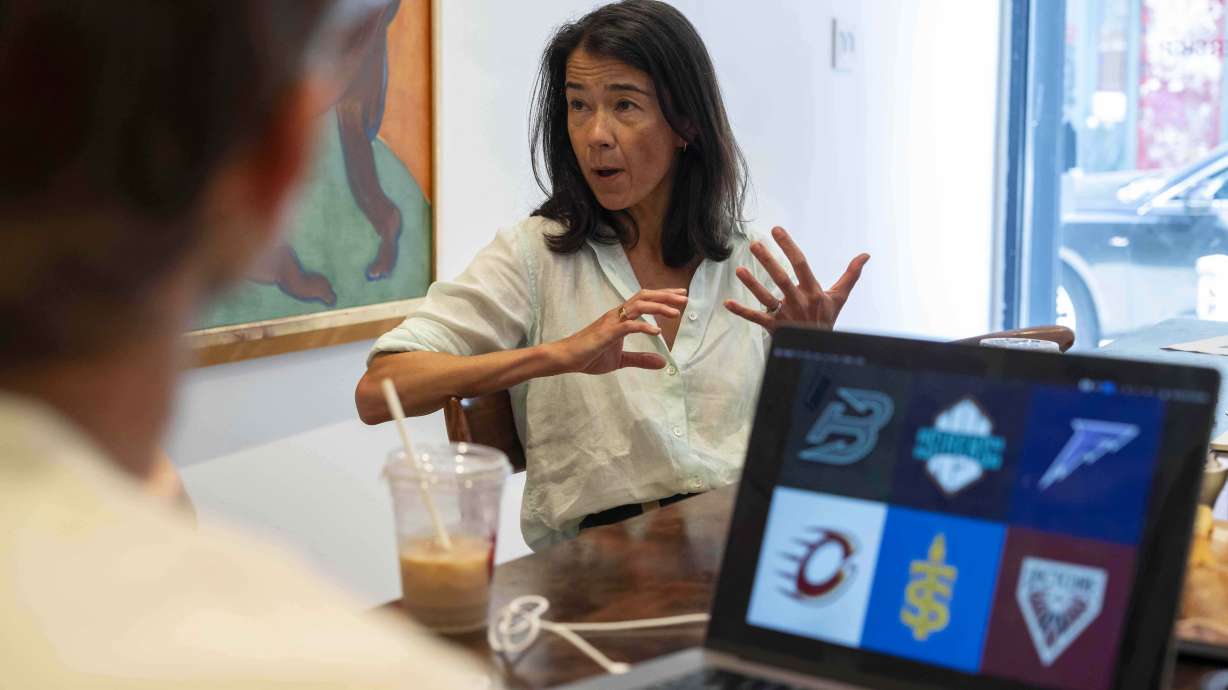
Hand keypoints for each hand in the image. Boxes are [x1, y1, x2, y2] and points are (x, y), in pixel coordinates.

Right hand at [550, 289, 688, 374]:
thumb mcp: (620, 360)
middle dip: (665, 296)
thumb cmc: (590, 355)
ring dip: (659, 308)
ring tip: (676, 313)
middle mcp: (617, 315)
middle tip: (685, 298)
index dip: (663, 296)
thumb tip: (662, 362)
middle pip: (644, 297)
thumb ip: (641, 359)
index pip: (644, 300)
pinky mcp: (607, 333)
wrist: (567, 358)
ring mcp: (612, 322)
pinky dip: (644, 327)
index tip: (680, 295)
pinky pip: (628, 326)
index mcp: (621, 318)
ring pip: (638, 306)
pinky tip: (657, 333)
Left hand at [724, 226, 868, 331]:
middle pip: (781, 278)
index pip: (801, 264)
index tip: (776, 230)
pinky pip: (756, 318)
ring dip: (752, 284)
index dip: (789, 246)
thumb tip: (865, 255)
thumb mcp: (839, 297)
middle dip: (768, 261)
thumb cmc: (826, 319)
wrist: (819, 349)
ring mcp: (785, 315)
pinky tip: (727, 303)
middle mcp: (798, 301)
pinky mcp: (774, 327)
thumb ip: (850, 274)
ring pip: (766, 298)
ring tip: (739, 270)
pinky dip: (741, 311)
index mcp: (813, 291)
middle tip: (755, 245)